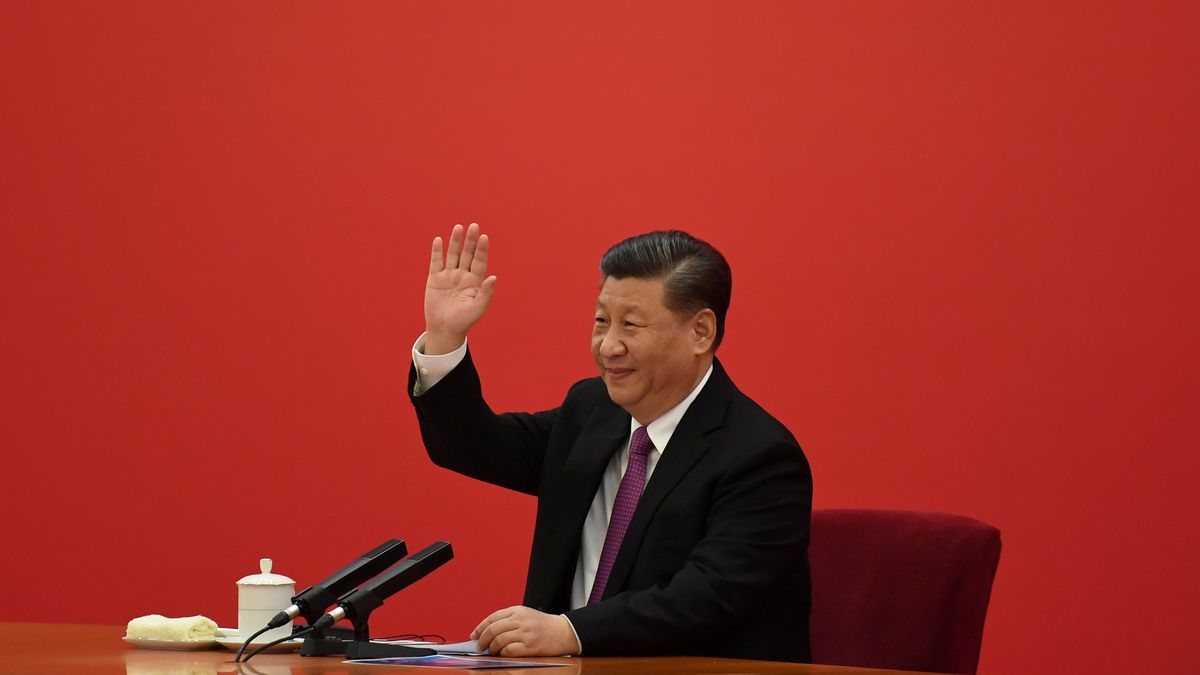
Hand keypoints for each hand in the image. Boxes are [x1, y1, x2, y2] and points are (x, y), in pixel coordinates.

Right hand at [424, 223, 496, 354]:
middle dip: (470, 241)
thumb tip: (494, 277)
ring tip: (458, 227)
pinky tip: (439, 240)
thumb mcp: (477, 308)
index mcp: (475, 281)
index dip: (482, 249)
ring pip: (452, 255)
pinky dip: (437, 251)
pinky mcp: (435, 279)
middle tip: (474, 226)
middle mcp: (463, 275)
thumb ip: (486, 292)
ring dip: (455, 242)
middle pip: (467, 254)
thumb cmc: (463, 320)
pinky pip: (436, 262)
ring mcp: (449, 276)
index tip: (484, 237)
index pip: (480, 261)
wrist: (444, 329)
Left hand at [471, 605, 580, 656]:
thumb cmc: (543, 625)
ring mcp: (525, 633)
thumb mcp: (525, 615)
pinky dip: (502, 654)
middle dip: (483, 640)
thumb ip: (508, 620)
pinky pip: (509, 651)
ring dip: (492, 648)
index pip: (492, 618)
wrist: (563, 632)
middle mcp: (520, 620)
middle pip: (493, 629)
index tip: (474, 635)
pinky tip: (503, 654)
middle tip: (480, 647)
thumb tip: (487, 632)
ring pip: (499, 641)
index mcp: (517, 610)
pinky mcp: (530, 646)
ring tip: (492, 652)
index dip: (480, 627)